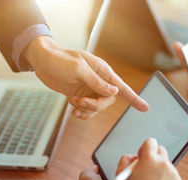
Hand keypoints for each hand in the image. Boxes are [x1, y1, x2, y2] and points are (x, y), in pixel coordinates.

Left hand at [24, 36, 148, 118]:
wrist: (42, 60)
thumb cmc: (60, 59)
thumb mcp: (78, 69)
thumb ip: (96, 82)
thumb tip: (115, 92)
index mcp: (102, 71)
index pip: (122, 86)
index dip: (134, 98)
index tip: (145, 108)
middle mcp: (98, 80)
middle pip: (108, 101)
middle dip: (95, 105)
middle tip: (80, 102)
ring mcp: (89, 88)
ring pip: (97, 107)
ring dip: (86, 109)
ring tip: (73, 103)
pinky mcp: (80, 94)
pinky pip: (87, 109)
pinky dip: (81, 112)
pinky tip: (73, 109)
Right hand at [117, 138, 180, 179]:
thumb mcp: (121, 173)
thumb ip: (126, 159)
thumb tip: (135, 157)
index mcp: (149, 158)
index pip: (150, 142)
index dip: (144, 148)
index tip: (141, 156)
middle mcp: (163, 162)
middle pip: (161, 149)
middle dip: (154, 155)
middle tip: (147, 166)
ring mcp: (172, 172)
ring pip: (166, 163)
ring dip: (159, 168)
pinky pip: (171, 174)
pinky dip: (165, 178)